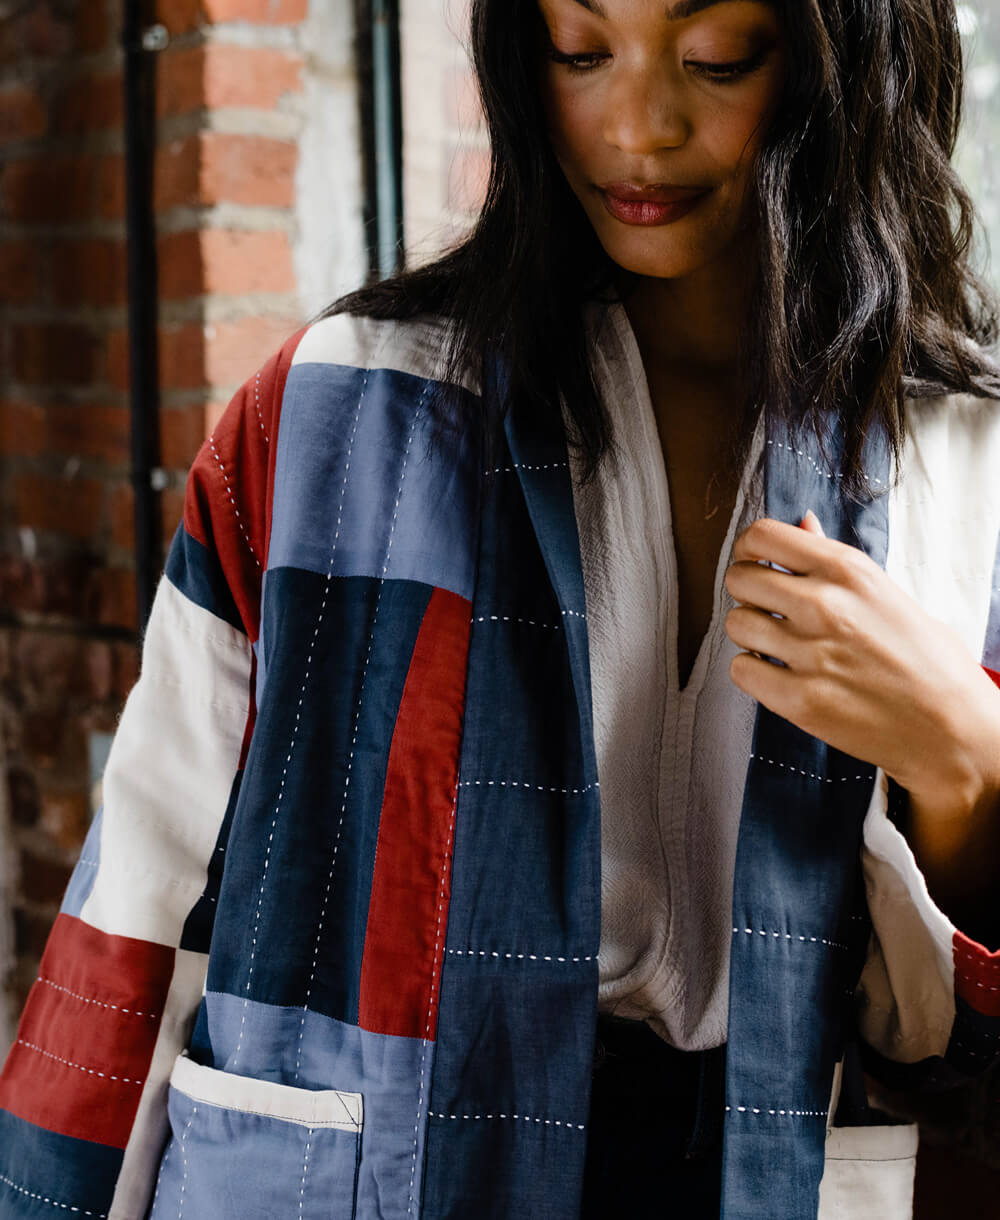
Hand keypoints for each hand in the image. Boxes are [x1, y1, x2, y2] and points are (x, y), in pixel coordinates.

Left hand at [723, 510, 999, 812]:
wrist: (954, 729)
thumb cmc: (929, 660)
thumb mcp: (886, 593)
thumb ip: (833, 561)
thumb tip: (801, 522)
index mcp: (848, 570)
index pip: (762, 536)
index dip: (748, 549)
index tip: (755, 562)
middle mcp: (825, 605)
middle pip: (739, 578)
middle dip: (746, 591)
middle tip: (766, 607)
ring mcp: (810, 653)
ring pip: (736, 624)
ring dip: (750, 633)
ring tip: (778, 644)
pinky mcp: (799, 700)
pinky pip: (741, 670)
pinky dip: (753, 672)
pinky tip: (778, 673)